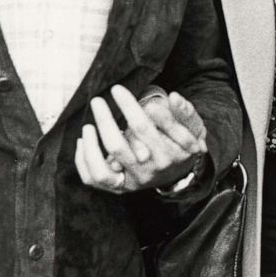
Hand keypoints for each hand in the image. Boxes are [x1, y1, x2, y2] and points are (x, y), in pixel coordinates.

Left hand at [75, 85, 207, 193]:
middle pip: (120, 146)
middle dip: (106, 120)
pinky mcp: (122, 186)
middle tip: (97, 100)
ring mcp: (136, 180)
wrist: (178, 171)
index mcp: (171, 152)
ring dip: (93, 145)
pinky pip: (96, 179)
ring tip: (88, 126)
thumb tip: (174, 98)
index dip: (128, 107)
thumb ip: (184, 111)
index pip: (146, 127)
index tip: (116, 90)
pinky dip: (84, 162)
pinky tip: (83, 141)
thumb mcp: (192, 126)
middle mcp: (153, 168)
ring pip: (106, 168)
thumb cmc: (182, 142)